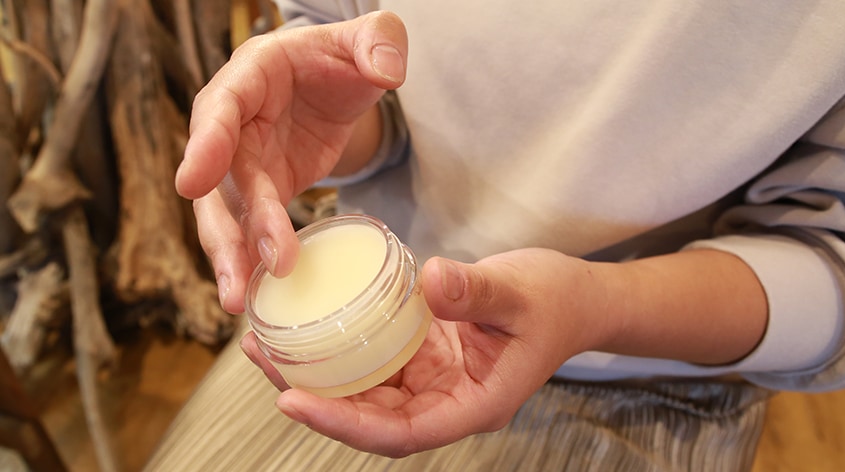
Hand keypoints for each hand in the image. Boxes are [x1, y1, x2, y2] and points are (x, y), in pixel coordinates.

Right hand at [174, 12, 407, 312]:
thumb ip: (379, 41)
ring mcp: (245, 162)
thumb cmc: (343, 56)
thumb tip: (388, 72)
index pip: (221, 107)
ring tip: (240, 303)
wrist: (335, 84)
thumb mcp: (369, 38)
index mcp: (251, 75)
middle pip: (220, 178)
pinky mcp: (262, 191)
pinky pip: (252, 230)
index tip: (191, 183)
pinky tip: (261, 298)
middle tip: (244, 271)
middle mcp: (235, 122)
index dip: (205, 144)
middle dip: (230, 226)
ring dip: (233, 257)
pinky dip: (254, 261)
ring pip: (228, 214)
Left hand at [241, 248, 611, 456]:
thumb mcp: (523, 292)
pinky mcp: (426, 353)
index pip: (402, 432)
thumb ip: (478, 291)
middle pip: (372, 417)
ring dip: (318, 372)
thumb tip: (429, 281)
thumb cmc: (557, 301)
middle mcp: (448, 399)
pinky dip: (342, 347)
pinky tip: (311, 323)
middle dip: (315, 397)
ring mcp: (435, 379)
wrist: (574, 298)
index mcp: (476, 404)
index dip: (345, 424)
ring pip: (368, 390)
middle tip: (262, 358)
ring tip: (267, 341)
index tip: (292, 400)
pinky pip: (376, 359)